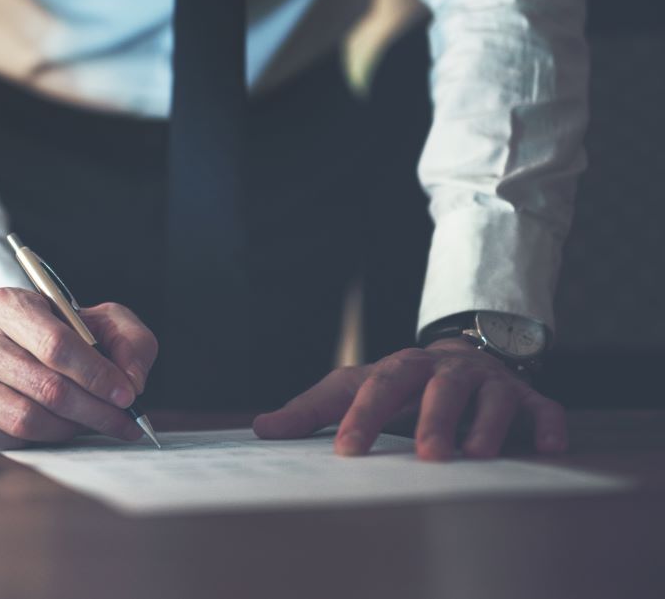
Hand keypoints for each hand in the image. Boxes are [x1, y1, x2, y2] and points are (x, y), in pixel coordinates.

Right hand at [0, 288, 157, 448]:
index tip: (127, 395)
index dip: (96, 375)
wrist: (22, 351)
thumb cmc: (66, 337)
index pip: (55, 345)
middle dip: (94, 410)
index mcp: (9, 304)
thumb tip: (131, 381)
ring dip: (68, 429)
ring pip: (24, 419)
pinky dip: (32, 444)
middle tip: (123, 422)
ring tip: (89, 424)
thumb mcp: (105, 324)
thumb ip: (131, 343)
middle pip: (45, 387)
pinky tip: (51, 432)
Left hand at [252, 338, 566, 459]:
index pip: (379, 387)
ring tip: (476, 454)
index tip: (346, 450)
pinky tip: (549, 448)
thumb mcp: (358, 387)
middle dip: (433, 419)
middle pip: (439, 388)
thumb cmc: (403, 384)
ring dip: (486, 425)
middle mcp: (448, 371)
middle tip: (426, 455)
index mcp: (403, 367)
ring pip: (493, 398)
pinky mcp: (529, 399)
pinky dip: (548, 427)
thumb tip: (262, 427)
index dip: (362, 416)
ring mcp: (490, 384)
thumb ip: (313, 409)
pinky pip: (544, 410)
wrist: (466, 355)